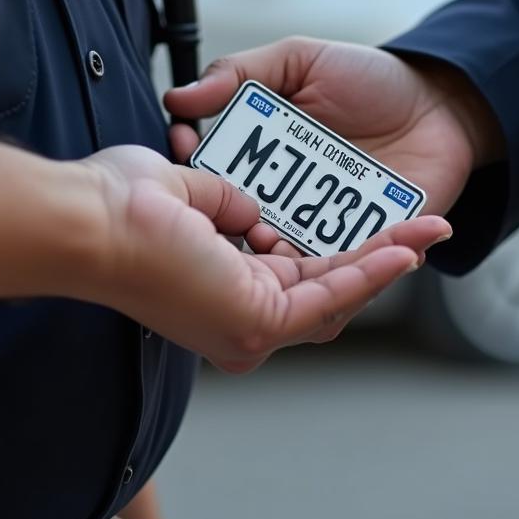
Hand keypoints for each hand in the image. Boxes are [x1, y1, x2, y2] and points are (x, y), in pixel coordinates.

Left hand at [72, 145, 449, 371]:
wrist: (87, 219)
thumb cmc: (117, 205)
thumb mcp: (188, 191)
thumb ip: (227, 203)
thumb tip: (251, 210)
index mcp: (219, 290)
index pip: (294, 274)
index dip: (336, 248)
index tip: (371, 223)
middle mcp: (236, 318)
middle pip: (326, 288)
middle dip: (377, 257)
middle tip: (422, 230)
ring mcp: (247, 327)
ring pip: (337, 294)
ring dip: (387, 261)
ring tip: (431, 231)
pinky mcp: (256, 321)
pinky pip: (329, 296)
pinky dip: (369, 272)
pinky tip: (405, 249)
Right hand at [164, 37, 503, 254]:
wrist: (443, 104)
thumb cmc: (371, 80)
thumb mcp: (301, 60)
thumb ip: (243, 73)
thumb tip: (183, 96)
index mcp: (260, 161)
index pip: (212, 174)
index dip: (191, 167)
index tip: (180, 147)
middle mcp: (283, 201)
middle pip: (242, 223)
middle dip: (232, 222)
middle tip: (234, 213)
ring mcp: (322, 228)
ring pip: (288, 255)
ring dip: (279, 251)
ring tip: (273, 240)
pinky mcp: (363, 245)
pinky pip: (347, 266)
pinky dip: (342, 265)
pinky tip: (335, 251)